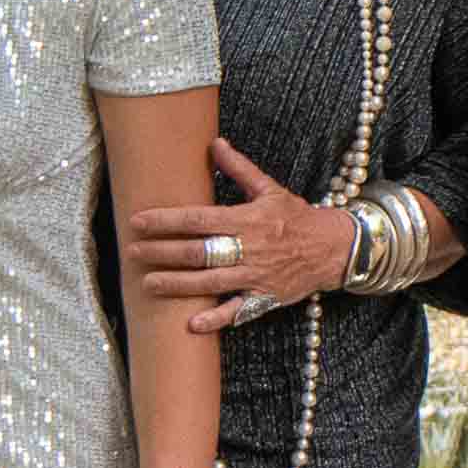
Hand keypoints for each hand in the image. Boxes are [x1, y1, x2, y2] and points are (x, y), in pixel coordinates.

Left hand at [131, 142, 350, 333]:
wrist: (335, 249)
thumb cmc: (298, 218)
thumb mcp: (271, 190)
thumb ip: (240, 169)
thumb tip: (215, 143)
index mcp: (247, 219)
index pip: (198, 219)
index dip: (166, 220)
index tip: (138, 221)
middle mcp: (249, 248)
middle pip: (197, 251)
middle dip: (161, 252)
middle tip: (133, 252)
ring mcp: (256, 275)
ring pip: (209, 281)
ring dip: (176, 283)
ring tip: (148, 284)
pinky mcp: (265, 298)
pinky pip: (237, 311)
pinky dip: (215, 319)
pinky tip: (190, 324)